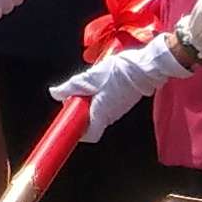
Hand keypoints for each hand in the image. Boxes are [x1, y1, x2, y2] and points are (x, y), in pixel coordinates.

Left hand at [50, 36, 189, 133]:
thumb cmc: (120, 71)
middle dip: (79, 109)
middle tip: (75, 93)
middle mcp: (111, 116)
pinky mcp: (123, 102)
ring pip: (97, 111)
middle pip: (90, 121)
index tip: (68, 120)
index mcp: (101, 113)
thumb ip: (70, 86)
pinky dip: (99, 96)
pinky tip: (100, 82)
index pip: (88, 135)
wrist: (146, 67)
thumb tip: (55, 93)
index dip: (76, 131)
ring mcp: (118, 110)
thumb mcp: (90, 77)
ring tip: (89, 83)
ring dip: (89, 100)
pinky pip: (106, 104)